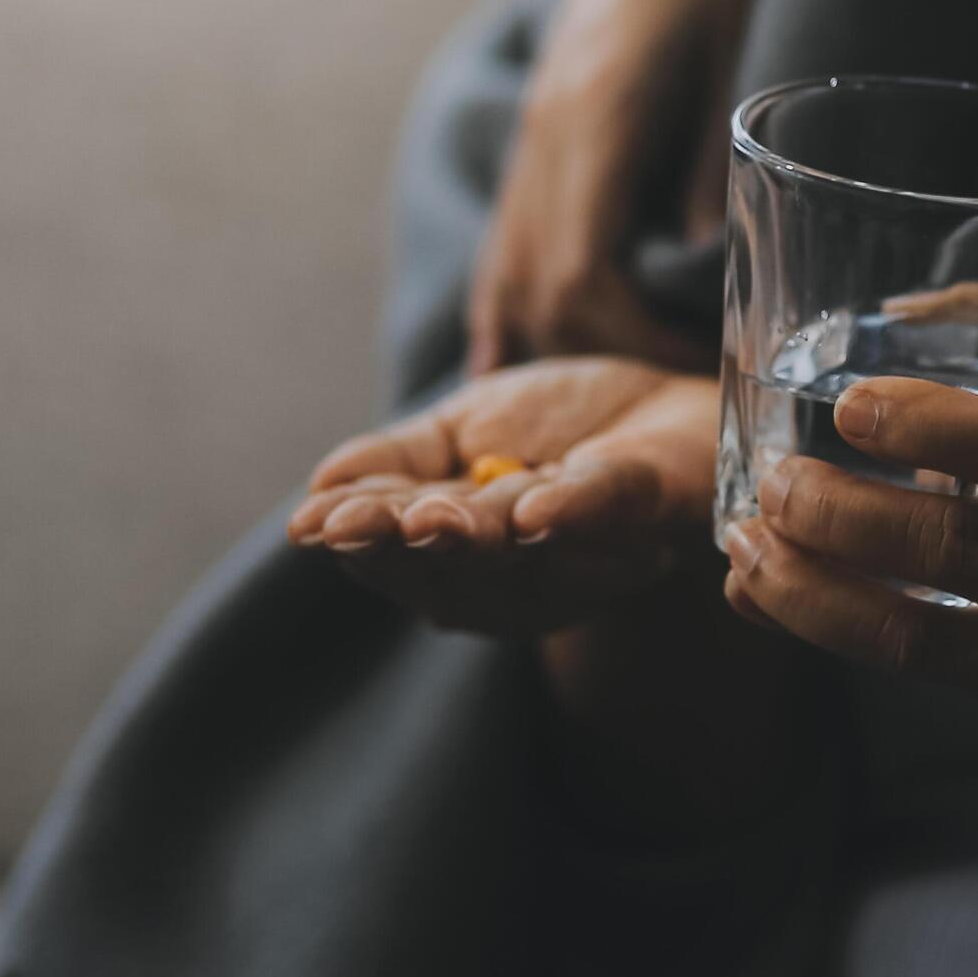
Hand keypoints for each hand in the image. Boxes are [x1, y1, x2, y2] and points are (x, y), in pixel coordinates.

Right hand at [289, 356, 717, 636]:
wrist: (664, 398)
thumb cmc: (559, 428)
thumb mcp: (458, 432)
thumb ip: (395, 463)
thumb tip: (319, 489)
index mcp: (470, 560)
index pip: (402, 555)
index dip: (361, 540)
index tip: (312, 526)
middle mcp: (525, 578)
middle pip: (452, 571)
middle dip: (402, 545)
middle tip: (356, 525)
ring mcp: (590, 551)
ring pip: (518, 552)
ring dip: (472, 535)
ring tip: (427, 518)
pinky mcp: (647, 509)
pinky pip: (603, 513)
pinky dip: (569, 515)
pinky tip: (531, 514)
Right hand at [468, 0, 738, 375]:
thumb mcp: (740, 53)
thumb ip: (715, 165)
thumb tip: (706, 270)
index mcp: (592, 120)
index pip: (582, 278)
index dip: (635, 344)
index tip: (706, 376)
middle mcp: (546, 134)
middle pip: (533, 292)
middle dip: (593, 365)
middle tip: (670, 409)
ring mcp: (537, 129)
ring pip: (508, 271)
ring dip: (550, 347)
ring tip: (609, 404)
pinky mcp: (548, 124)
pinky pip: (513, 237)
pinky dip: (517, 306)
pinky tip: (519, 361)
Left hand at [725, 324, 977, 761]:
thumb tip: (894, 307)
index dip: (936, 431)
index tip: (853, 406)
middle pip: (962, 553)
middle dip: (848, 520)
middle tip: (774, 483)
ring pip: (923, 636)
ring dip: (816, 594)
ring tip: (742, 549)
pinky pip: (921, 670)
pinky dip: (834, 629)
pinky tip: (770, 591)